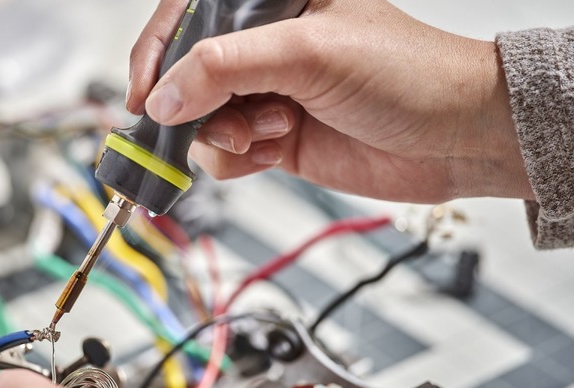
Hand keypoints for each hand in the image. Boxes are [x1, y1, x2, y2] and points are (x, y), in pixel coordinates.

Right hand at [127, 0, 533, 202]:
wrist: (456, 140)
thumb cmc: (408, 73)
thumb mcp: (309, 52)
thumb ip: (225, 68)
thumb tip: (163, 97)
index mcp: (273, 0)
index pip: (187, 15)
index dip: (157, 52)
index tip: (143, 94)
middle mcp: (265, 45)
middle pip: (186, 74)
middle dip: (190, 105)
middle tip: (201, 123)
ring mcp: (267, 93)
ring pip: (200, 120)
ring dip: (224, 133)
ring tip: (269, 131)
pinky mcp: (274, 137)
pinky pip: (224, 154)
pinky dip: (239, 159)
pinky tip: (274, 150)